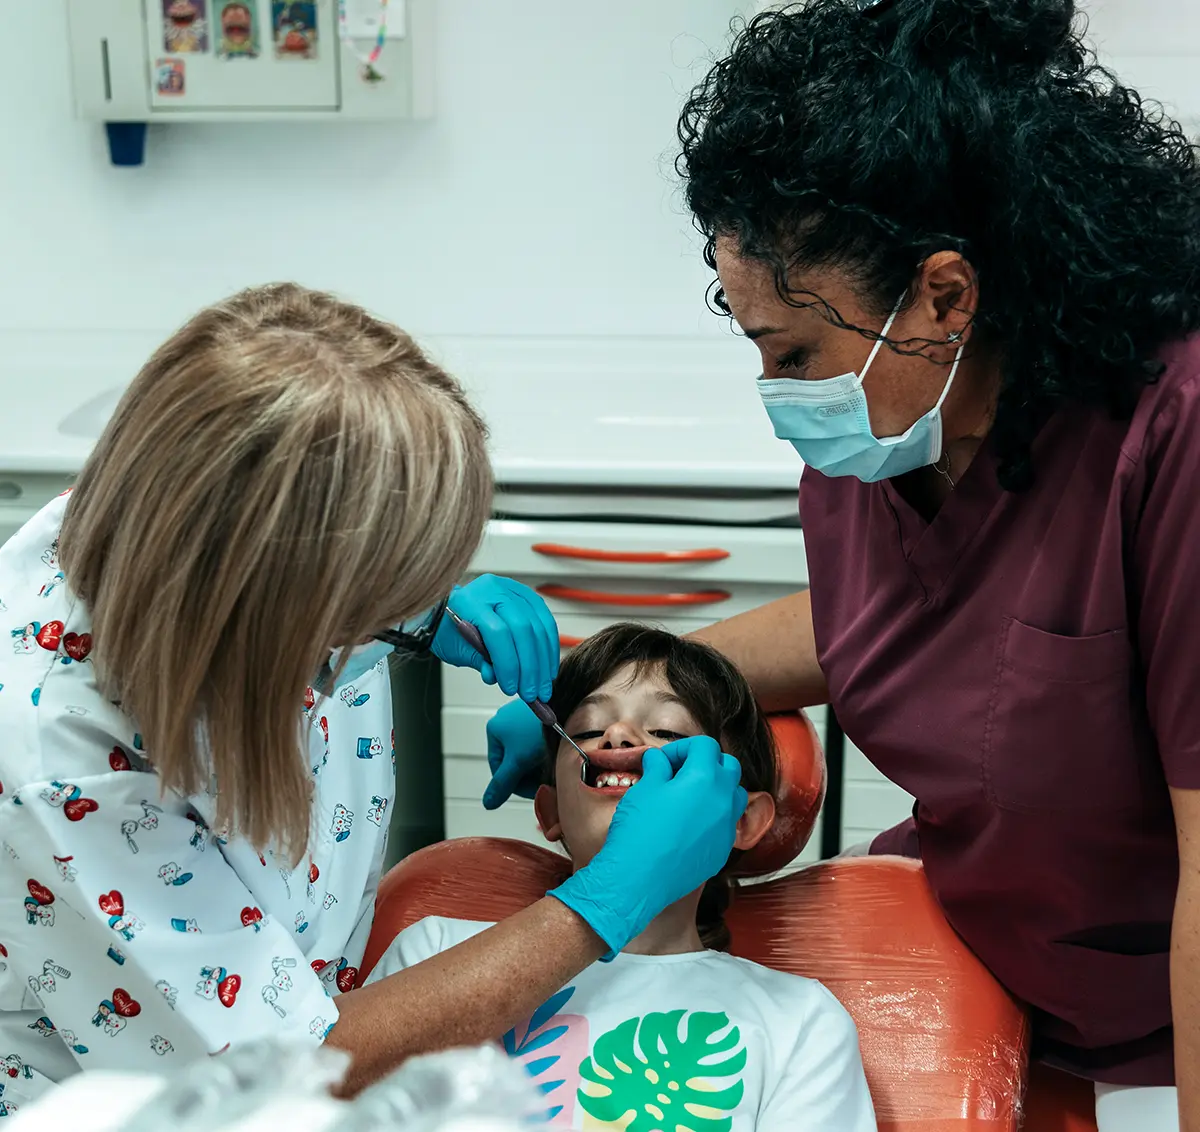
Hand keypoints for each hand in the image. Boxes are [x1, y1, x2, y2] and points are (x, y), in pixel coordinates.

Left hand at [432, 575, 558, 702]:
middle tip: (532, 692)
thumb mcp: (456, 649)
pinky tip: (548, 667)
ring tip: (543, 686)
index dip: (508, 663)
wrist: (447, 611)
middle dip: (530, 666)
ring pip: (538, 626)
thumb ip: (478, 662)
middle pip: (522, 629)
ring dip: (544, 660)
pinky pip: (546, 621)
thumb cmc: (448, 629)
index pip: (498, 633)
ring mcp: (512, 590)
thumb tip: (497, 678)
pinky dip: (550, 647)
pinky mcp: (526, 596)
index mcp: (470, 600)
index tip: (511, 688)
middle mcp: (494, 590)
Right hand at [483, 699, 546, 809]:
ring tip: (553, 770)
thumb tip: (488, 802)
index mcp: (494, 729)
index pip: (499, 770)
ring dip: (538, 766)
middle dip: (529, 775)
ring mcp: (524, 718)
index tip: (532, 790)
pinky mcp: (541, 717)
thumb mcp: (518, 761)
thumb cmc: (541, 727)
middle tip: (545, 782)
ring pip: (527, 754)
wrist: (570, 706)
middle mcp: (507, 721)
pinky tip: (556, 756)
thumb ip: (502, 785)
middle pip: (514, 763)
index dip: (516, 786)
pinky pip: (538, 742)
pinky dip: (545, 752)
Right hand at [550, 735, 748, 957]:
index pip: (705, 746)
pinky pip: (727, 823)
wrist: (638, 879)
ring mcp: (726, 827)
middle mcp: (723, 800)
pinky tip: (690, 822)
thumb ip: (657, 768)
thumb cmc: (639, 831)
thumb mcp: (644, 789)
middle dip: (706, 762)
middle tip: (679, 772)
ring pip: (735, 794)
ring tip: (690, 795)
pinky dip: (715, 815)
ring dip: (717, 787)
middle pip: (728, 766)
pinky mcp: (723, 850)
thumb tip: (659, 760)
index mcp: (704, 777)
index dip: (683, 748)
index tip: (665, 760)